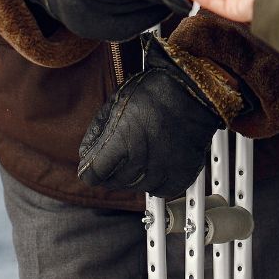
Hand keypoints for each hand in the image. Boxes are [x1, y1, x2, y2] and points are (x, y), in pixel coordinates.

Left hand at [78, 36, 222, 197]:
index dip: (91, 168)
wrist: (192, 88)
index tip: (96, 162)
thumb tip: (86, 153)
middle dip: (112, 171)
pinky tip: (157, 163)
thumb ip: (97, 130)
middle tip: (121, 153)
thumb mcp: (117, 101)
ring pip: (137, 188)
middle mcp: (141, 160)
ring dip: (134, 176)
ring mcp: (163, 169)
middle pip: (113, 183)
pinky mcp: (182, 173)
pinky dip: (157, 181)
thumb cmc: (154, 90)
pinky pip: (162, 190)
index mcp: (121, 142)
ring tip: (141, 154)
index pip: (93, 176)